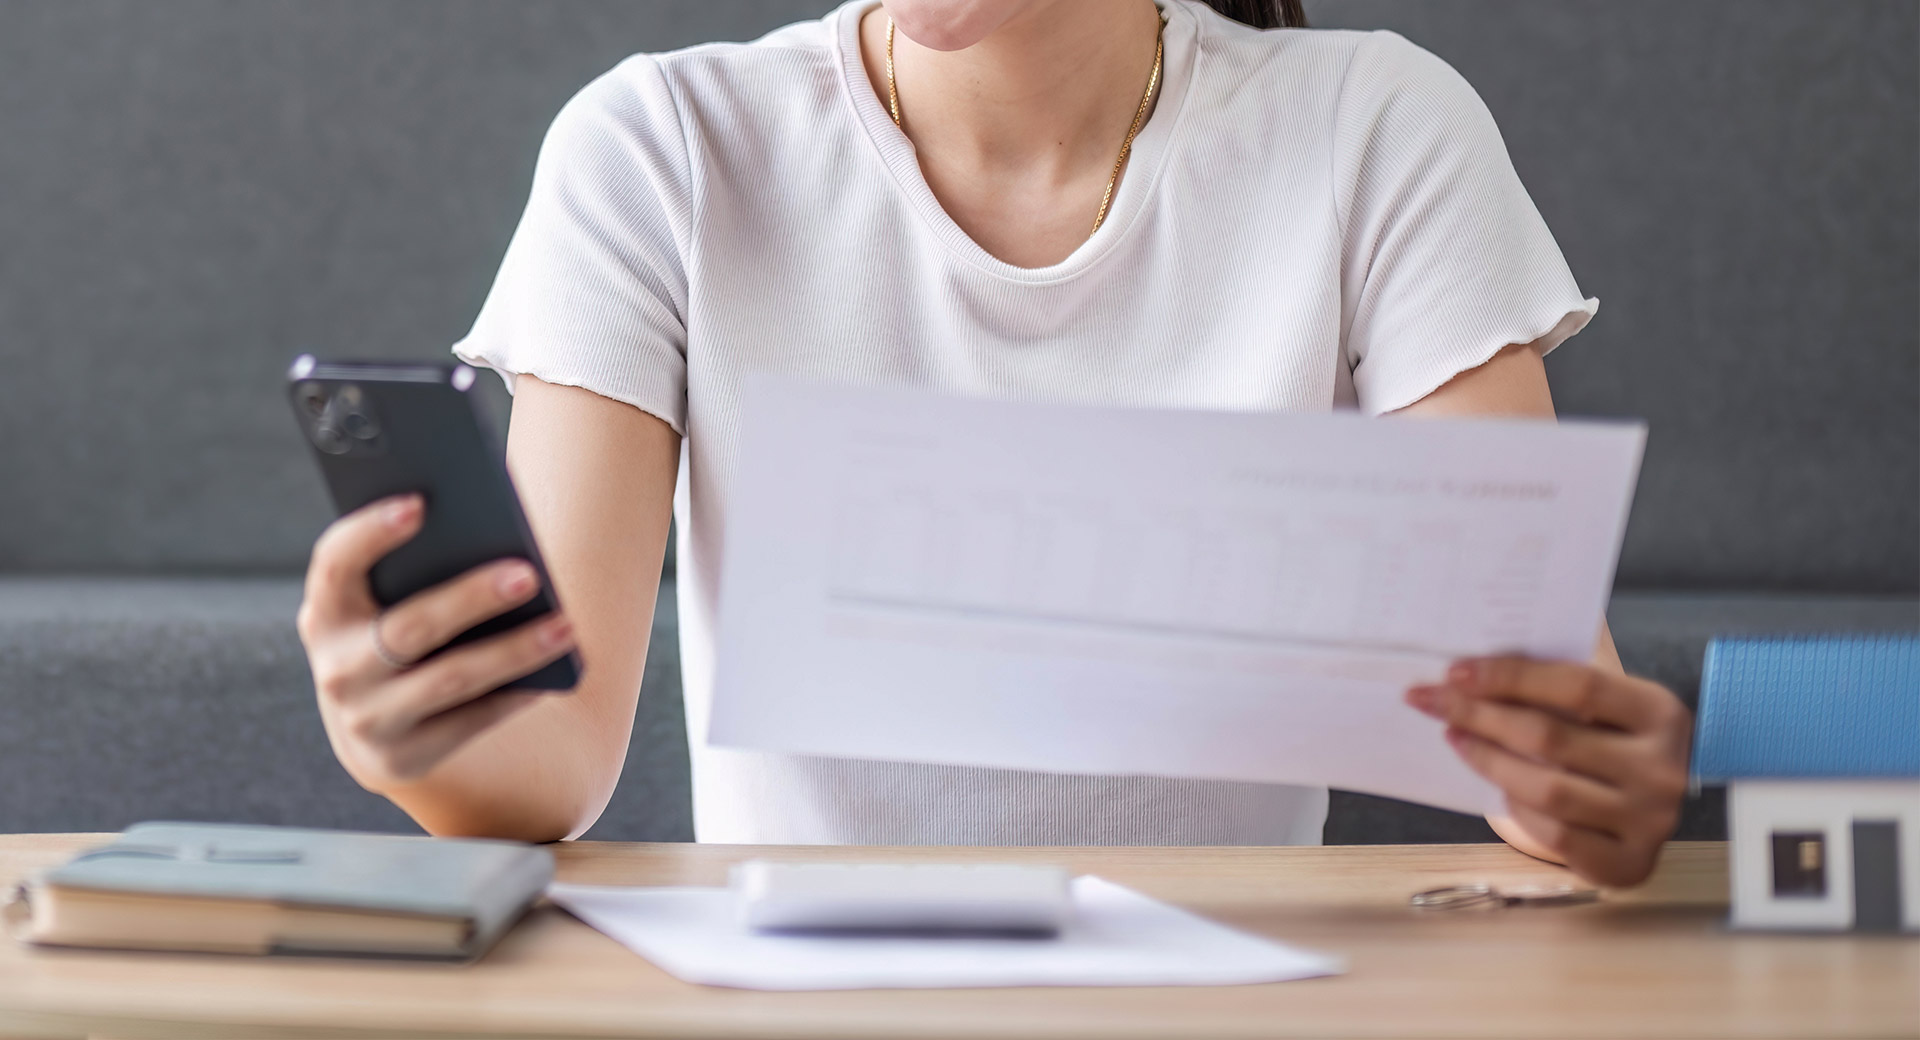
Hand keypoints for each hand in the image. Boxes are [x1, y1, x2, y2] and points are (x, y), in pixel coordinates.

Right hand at [295, 494, 577, 792]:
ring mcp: (366, 719)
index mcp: (326, 613)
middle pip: (409, 628)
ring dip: (513, 651)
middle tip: (527, 574)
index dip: (370, 533)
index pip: (334, 564)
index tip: (419, 504)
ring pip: (450, 679)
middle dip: (470, 599)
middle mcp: (337, 669)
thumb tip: (494, 537)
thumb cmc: (395, 631)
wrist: (374, 725)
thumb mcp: (386, 602)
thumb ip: (416, 568)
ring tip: (564, 626)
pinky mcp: (402, 758)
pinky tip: (555, 671)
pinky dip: (515, 694)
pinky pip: (470, 722)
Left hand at [1406, 657, 1691, 886]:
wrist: (1654, 804)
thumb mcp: (1604, 705)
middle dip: (1480, 715)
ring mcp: (1649, 821)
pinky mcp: (1629, 864)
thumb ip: (1555, 685)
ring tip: (1455, 738)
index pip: (1577, 687)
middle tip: (1433, 701)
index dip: (1510, 677)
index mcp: (1660, 712)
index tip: (1455, 671)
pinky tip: (1499, 787)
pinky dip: (1519, 809)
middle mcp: (1663, 768)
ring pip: (1546, 790)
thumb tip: (1469, 672)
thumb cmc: (1613, 739)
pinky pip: (1555, 835)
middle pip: (1551, 738)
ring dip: (1488, 761)